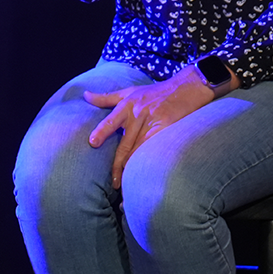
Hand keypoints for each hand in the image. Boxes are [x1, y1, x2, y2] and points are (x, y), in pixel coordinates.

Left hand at [84, 72, 218, 187]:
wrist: (187, 87)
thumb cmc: (154, 92)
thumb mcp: (129, 92)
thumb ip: (106, 98)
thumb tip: (85, 96)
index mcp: (127, 106)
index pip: (111, 120)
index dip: (102, 131)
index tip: (93, 142)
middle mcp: (139, 115)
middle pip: (125, 144)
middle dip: (118, 165)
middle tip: (113, 183)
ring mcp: (154, 123)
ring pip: (139, 150)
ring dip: (132, 169)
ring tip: (126, 186)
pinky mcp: (167, 129)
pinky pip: (155, 149)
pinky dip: (148, 162)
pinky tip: (144, 175)